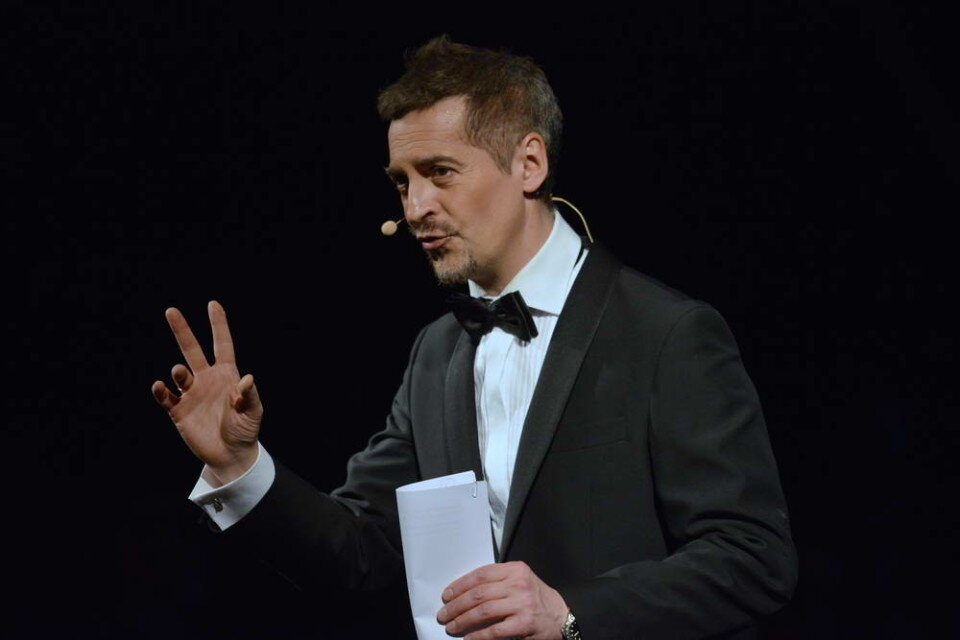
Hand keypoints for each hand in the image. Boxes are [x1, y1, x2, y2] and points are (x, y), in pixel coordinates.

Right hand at [151, 300, 261, 483]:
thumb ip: (250, 395)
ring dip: (178, 371)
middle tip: (171, 311)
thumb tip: (247, 378)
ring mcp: (191, 394)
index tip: (212, 305)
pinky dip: (161, 391)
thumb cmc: (245, 430)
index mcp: (227, 375)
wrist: (231, 455)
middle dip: (182, 330)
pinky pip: (166, 397)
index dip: (218, 325)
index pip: (222, 344)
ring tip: (180, 373)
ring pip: (179, 373)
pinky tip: (161, 386)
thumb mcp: (253, 412)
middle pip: (192, 349)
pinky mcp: (179, 411)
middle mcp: (207, 380)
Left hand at [436, 561, 568, 639]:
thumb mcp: (519, 581)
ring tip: (451, 627)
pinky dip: (478, 635)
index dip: (460, 585)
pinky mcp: (525, 624)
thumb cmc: (535, 598)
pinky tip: (468, 638)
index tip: (446, 595)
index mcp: (515, 569)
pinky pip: (494, 630)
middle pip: (479, 593)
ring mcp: (522, 604)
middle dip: (456, 605)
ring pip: (483, 611)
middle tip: (444, 614)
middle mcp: (519, 584)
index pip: (481, 574)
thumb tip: (462, 594)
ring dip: (462, 620)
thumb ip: (497, 582)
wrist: (561, 616)